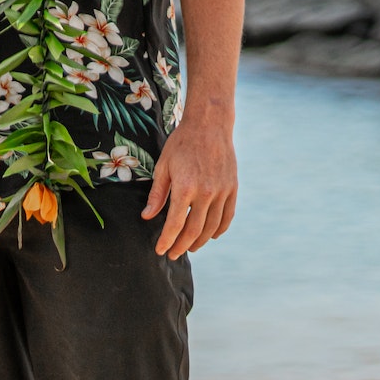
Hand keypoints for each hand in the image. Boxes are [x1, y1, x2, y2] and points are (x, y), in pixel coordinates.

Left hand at [142, 105, 237, 259]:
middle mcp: (206, 193)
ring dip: (200, 241)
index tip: (161, 250)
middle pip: (194, 231)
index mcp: (185, 187)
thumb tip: (147, 217)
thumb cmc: (181, 144)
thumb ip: (157, 195)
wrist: (209, 125)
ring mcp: (222, 192)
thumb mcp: (163, 167)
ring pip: (212, 227)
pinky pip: (227, 216)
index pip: (175, 224)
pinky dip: (219, 229)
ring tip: (189, 247)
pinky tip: (211, 236)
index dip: (167, 240)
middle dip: (181, 245)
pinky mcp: (232, 189)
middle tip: (173, 254)